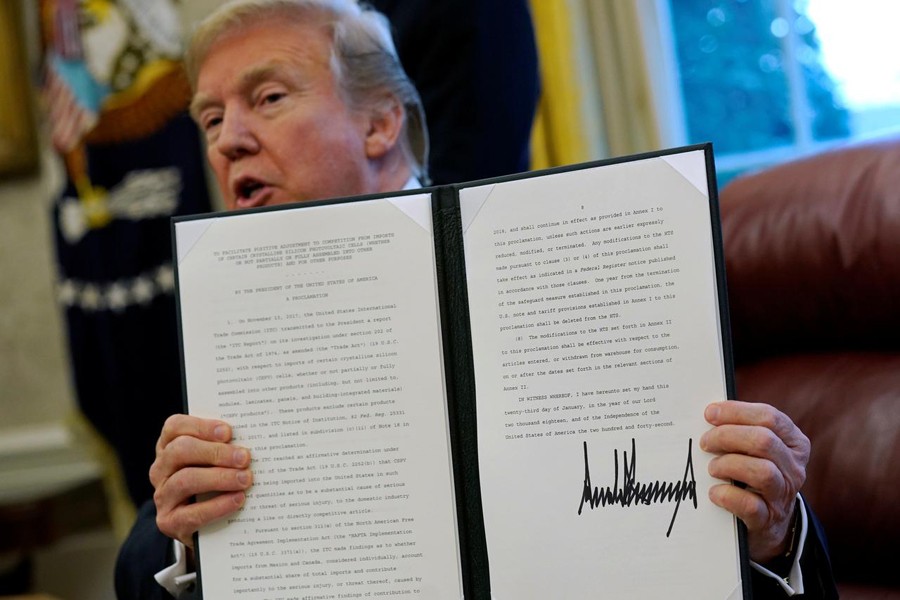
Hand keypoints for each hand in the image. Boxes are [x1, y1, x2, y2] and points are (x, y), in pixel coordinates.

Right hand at [149, 414, 252, 548]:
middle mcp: (160, 469)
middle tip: (244, 458)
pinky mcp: (169, 522)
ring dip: (219, 478)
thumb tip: (249, 442)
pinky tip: (238, 499)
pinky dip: (218, 506)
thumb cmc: (214, 482)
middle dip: (215, 452)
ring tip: (245, 479)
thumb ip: (224, 447)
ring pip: (185, 480)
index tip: (228, 432)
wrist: (204, 526)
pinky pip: (191, 513)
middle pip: (180, 451)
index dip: (201, 427)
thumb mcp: (215, 461)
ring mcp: (162, 496)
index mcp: (169, 446)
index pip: (175, 427)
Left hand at [700, 401, 809, 562]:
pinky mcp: (768, 519)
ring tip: (712, 468)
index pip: (769, 417)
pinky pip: (749, 505)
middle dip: (727, 436)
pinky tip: (714, 492)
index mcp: (794, 443)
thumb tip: (710, 413)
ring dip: (728, 465)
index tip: (709, 413)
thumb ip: (741, 429)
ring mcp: (784, 495)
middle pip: (764, 441)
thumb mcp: (756, 449)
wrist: (768, 522)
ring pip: (762, 471)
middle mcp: (794, 468)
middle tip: (705, 442)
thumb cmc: (753, 473)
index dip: (736, 412)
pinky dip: (727, 495)